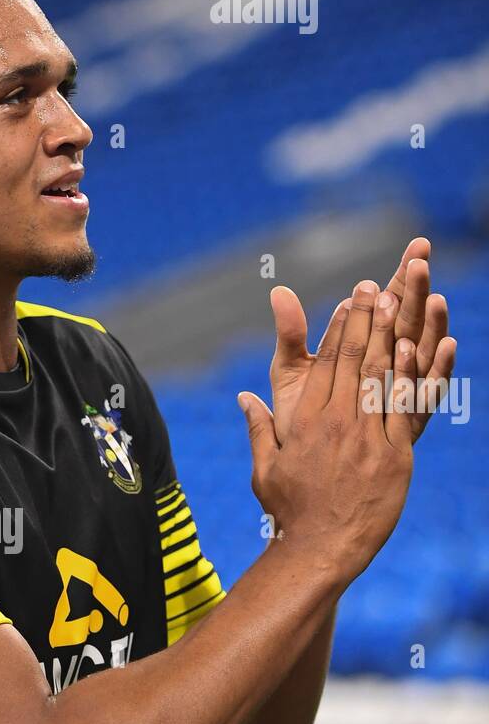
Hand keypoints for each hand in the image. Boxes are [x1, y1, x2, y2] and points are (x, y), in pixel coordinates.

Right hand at [239, 280, 417, 589]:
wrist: (321, 548)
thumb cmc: (289, 511)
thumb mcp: (265, 469)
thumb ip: (257, 428)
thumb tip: (244, 398)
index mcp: (306, 421)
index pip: (325, 363)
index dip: (339, 328)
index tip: (349, 301)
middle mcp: (337, 422)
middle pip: (354, 358)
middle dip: (365, 318)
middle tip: (375, 285)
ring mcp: (368, 437)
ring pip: (381, 375)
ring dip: (389, 334)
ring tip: (397, 301)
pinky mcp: (395, 455)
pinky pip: (405, 407)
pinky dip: (410, 375)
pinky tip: (417, 348)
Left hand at [264, 237, 456, 444]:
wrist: (305, 479)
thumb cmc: (296, 423)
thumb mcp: (289, 373)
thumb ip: (291, 334)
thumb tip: (277, 289)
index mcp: (360, 354)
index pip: (385, 306)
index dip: (400, 276)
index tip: (418, 244)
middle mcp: (384, 371)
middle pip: (406, 321)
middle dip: (415, 288)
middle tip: (424, 254)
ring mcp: (396, 396)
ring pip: (420, 353)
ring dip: (430, 324)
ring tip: (434, 296)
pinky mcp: (404, 426)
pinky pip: (425, 394)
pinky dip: (436, 370)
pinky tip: (445, 346)